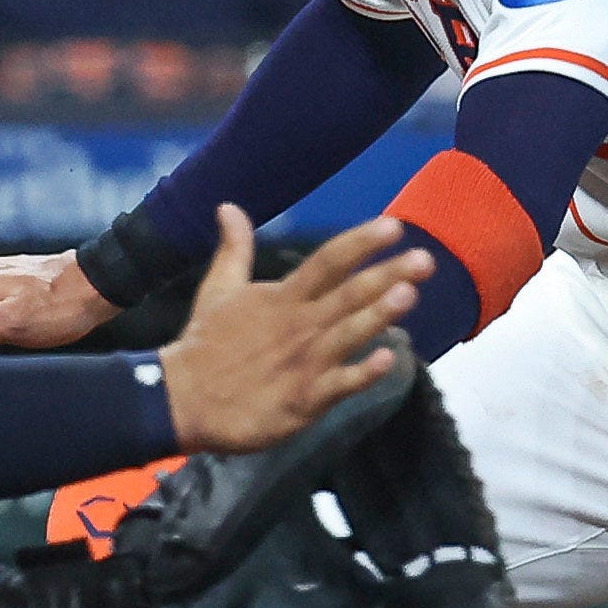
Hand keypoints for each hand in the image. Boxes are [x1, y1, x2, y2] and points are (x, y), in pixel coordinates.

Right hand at [156, 209, 429, 453]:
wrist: (181, 399)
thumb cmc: (204, 344)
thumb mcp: (218, 289)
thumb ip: (233, 249)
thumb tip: (228, 206)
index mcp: (282, 297)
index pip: (328, 261)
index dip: (361, 242)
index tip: (394, 226)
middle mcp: (297, 325)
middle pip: (348, 294)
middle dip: (387, 274)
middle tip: (425, 259)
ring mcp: (302, 363)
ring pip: (347, 334)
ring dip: (379, 314)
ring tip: (409, 294)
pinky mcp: (301, 401)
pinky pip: (338, 386)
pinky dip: (363, 374)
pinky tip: (389, 360)